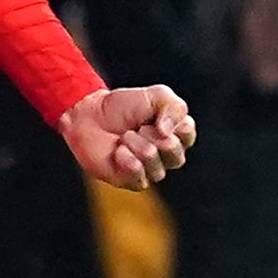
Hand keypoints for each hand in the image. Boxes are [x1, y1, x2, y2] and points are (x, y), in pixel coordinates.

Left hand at [62, 84, 195, 188]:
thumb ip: (175, 108)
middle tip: (137, 127)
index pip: (188, 135)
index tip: (155, 115)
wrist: (90, 115)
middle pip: (175, 154)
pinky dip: (127, 160)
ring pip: (157, 167)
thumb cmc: (123, 106)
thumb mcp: (156, 95)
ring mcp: (150, 170)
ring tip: (124, 137)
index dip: (171, 125)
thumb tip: (168, 134)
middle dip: (152, 136)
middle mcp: (166, 155)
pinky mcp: (132, 181)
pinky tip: (118, 151)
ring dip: (137, 146)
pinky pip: (140, 178)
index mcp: (176, 134)